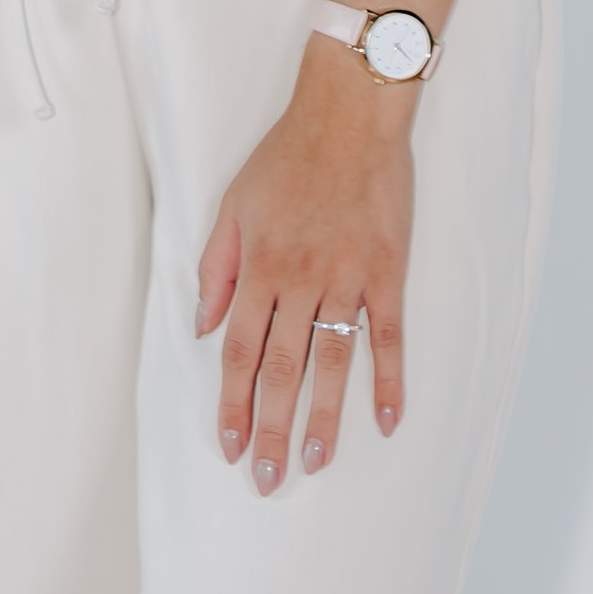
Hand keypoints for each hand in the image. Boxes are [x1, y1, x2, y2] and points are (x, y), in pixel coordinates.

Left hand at [195, 43, 412, 489]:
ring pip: (332, 362)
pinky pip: (388, 336)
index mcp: (260, 266)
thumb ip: (217, 268)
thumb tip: (204, 328)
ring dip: (323, 418)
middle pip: (282, 369)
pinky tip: (386, 420)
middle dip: (272, 429)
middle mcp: (301, 280)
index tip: (231, 447)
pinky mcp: (387, 271)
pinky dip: (388, 380)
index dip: (234, 403)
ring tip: (315, 465)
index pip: (240, 352)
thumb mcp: (233, 204)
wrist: (349, 113)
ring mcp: (348, 278)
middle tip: (268, 480)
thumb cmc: (287, 156)